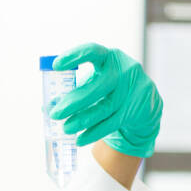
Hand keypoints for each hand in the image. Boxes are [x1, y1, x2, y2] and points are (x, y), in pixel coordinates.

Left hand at [48, 43, 161, 157]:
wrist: (144, 101)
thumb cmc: (111, 87)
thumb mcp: (95, 81)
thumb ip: (74, 89)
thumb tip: (47, 106)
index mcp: (109, 58)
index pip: (93, 51)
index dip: (74, 56)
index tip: (56, 66)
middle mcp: (123, 71)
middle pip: (98, 86)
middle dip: (74, 101)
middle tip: (55, 114)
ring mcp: (132, 90)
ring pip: (104, 108)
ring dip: (82, 120)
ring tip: (65, 128)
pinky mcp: (135, 109)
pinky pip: (112, 123)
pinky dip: (94, 132)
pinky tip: (80, 139)